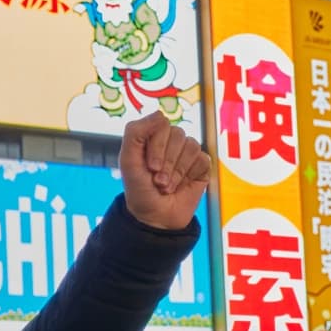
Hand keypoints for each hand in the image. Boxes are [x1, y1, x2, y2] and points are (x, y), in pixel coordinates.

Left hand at [119, 112, 209, 230]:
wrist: (154, 217)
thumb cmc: (139, 189)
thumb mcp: (128, 160)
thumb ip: (135, 132)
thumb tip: (161, 114)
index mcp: (152, 136)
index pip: (161, 124)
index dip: (157, 146)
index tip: (150, 167)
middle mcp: (171, 141)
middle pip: (178, 134)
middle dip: (167, 162)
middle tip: (158, 181)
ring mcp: (187, 153)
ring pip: (191, 146)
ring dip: (177, 171)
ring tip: (166, 186)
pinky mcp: (201, 165)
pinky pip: (202, 159)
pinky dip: (189, 175)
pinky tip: (181, 186)